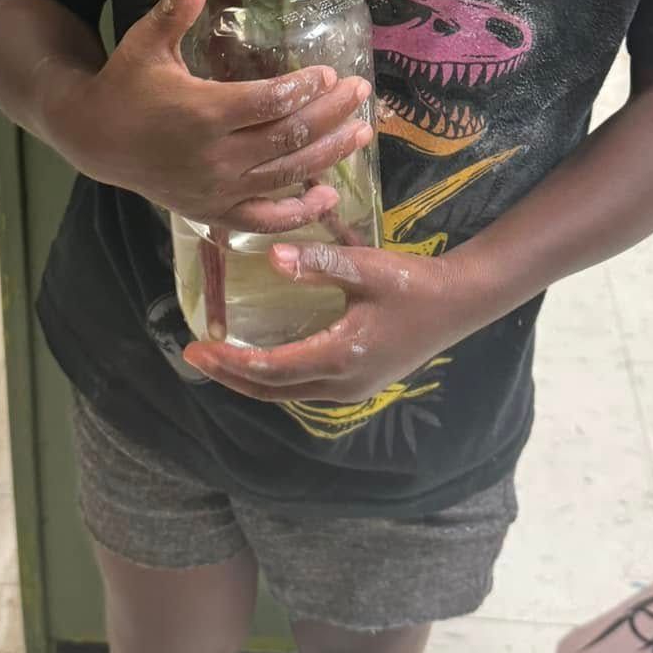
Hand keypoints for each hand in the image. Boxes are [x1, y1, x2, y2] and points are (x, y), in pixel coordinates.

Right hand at [67, 0, 372, 232]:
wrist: (95, 140)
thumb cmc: (126, 84)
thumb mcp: (145, 43)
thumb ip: (176, 10)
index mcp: (201, 113)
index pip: (268, 103)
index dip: (303, 90)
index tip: (328, 74)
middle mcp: (215, 156)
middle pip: (287, 137)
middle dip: (330, 115)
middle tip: (360, 91)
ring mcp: (217, 189)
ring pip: (286, 174)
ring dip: (329, 154)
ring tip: (363, 131)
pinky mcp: (214, 211)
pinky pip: (265, 218)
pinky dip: (299, 213)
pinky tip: (328, 197)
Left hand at [183, 241, 478, 402]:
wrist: (459, 303)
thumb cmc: (412, 283)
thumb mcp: (365, 267)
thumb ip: (318, 264)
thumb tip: (271, 258)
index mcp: (338, 358)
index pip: (269, 369)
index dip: (229, 361)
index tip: (196, 347)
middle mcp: (340, 384)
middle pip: (271, 391)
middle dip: (230, 376)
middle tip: (194, 357)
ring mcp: (351, 389)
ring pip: (287, 394)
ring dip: (251, 380)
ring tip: (219, 359)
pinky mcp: (358, 384)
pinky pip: (304, 388)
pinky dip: (275, 379)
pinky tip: (260, 360)